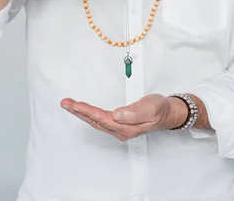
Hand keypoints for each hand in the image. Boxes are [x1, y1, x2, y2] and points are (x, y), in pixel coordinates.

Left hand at [60, 94, 188, 140]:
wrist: (168, 113)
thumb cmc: (160, 109)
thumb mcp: (151, 108)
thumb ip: (135, 112)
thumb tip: (118, 114)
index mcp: (126, 127)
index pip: (102, 118)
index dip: (87, 111)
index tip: (75, 104)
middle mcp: (120, 130)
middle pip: (95, 121)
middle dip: (78, 112)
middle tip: (65, 103)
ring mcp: (119, 129)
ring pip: (95, 122)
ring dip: (81, 113)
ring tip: (69, 105)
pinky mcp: (119, 125)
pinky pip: (100, 120)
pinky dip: (89, 115)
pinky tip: (83, 111)